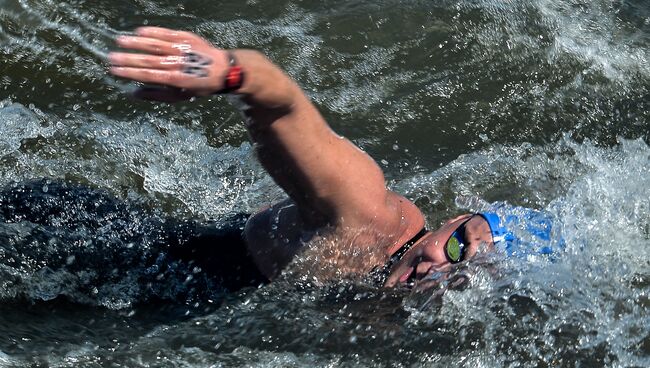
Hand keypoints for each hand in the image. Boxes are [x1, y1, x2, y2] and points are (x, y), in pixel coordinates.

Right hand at [109, 27, 229, 100]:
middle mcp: (177, 63)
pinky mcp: (186, 37)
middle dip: (127, 58)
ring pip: (155, 44)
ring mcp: (181, 49)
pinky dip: (152, 32)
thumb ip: (155, 95)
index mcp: (175, 79)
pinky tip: (139, 31)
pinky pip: (166, 33)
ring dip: (136, 42)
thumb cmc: (198, 86)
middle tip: (110, 56)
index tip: (114, 69)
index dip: (129, 72)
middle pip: (147, 60)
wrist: (222, 70)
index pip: (146, 74)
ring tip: (119, 40)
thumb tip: (133, 94)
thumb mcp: (180, 97)